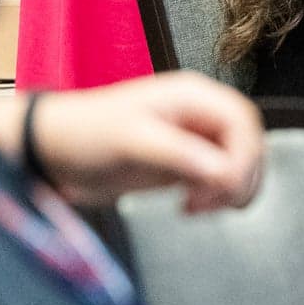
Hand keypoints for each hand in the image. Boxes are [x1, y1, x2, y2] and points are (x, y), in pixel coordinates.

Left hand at [30, 73, 264, 213]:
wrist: (54, 154)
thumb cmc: (85, 134)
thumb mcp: (131, 142)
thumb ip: (180, 154)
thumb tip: (224, 172)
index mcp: (191, 96)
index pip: (243, 121)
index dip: (245, 156)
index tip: (226, 187)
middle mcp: (198, 115)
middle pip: (249, 144)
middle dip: (240, 177)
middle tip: (209, 203)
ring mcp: (193, 141)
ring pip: (239, 165)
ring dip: (229, 191)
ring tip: (195, 207)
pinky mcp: (184, 166)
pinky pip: (219, 181)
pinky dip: (215, 198)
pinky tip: (188, 208)